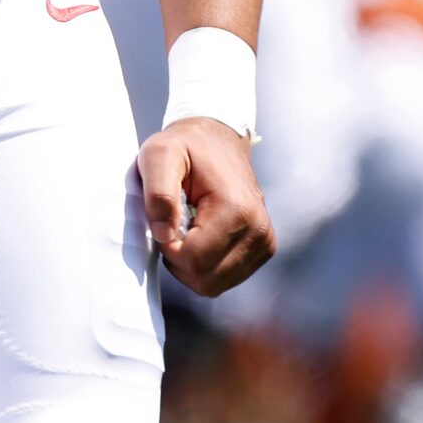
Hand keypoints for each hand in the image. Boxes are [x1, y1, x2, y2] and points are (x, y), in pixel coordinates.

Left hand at [137, 117, 275, 296]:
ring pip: (214, 284)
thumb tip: (164, 235)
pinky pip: (224, 278)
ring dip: (191, 264)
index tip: (166, 220)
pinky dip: (206, 265)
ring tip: (189, 228)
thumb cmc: (187, 146)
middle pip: (205, 280)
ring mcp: (265, 241)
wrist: (218, 138)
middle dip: (179, 260)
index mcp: (237, 209)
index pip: (194, 261)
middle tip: (175, 224)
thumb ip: (157, 193)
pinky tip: (202, 236)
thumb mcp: (159, 155)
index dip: (168, 249)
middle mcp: (259, 230)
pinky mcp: (264, 248)